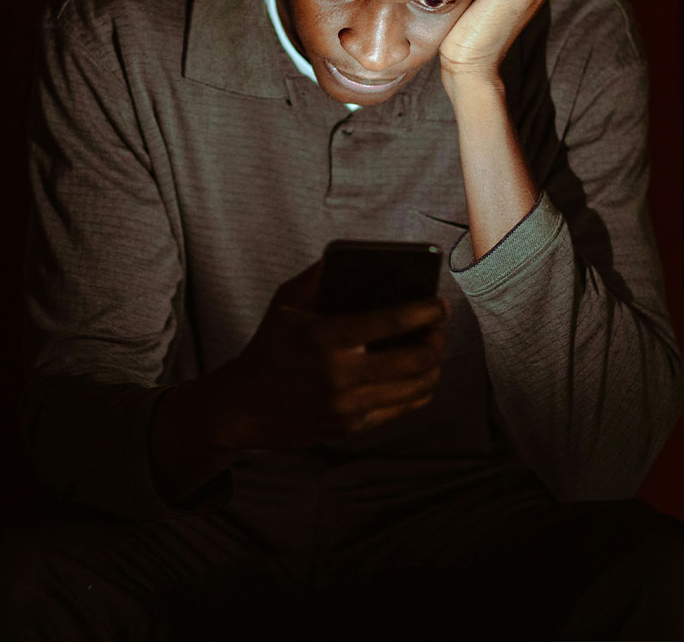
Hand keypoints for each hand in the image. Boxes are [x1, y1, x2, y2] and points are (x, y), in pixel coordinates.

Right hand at [212, 262, 448, 450]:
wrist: (243, 405)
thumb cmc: (269, 346)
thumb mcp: (286, 301)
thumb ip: (320, 274)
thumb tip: (357, 254)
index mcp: (324, 338)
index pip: (391, 322)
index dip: (425, 311)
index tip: (440, 303)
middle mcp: (339, 375)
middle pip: (414, 359)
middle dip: (437, 339)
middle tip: (440, 327)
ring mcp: (346, 407)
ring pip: (415, 388)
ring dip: (434, 366)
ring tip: (434, 349)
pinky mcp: (350, 427)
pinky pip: (401, 409)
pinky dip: (419, 390)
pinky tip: (421, 375)